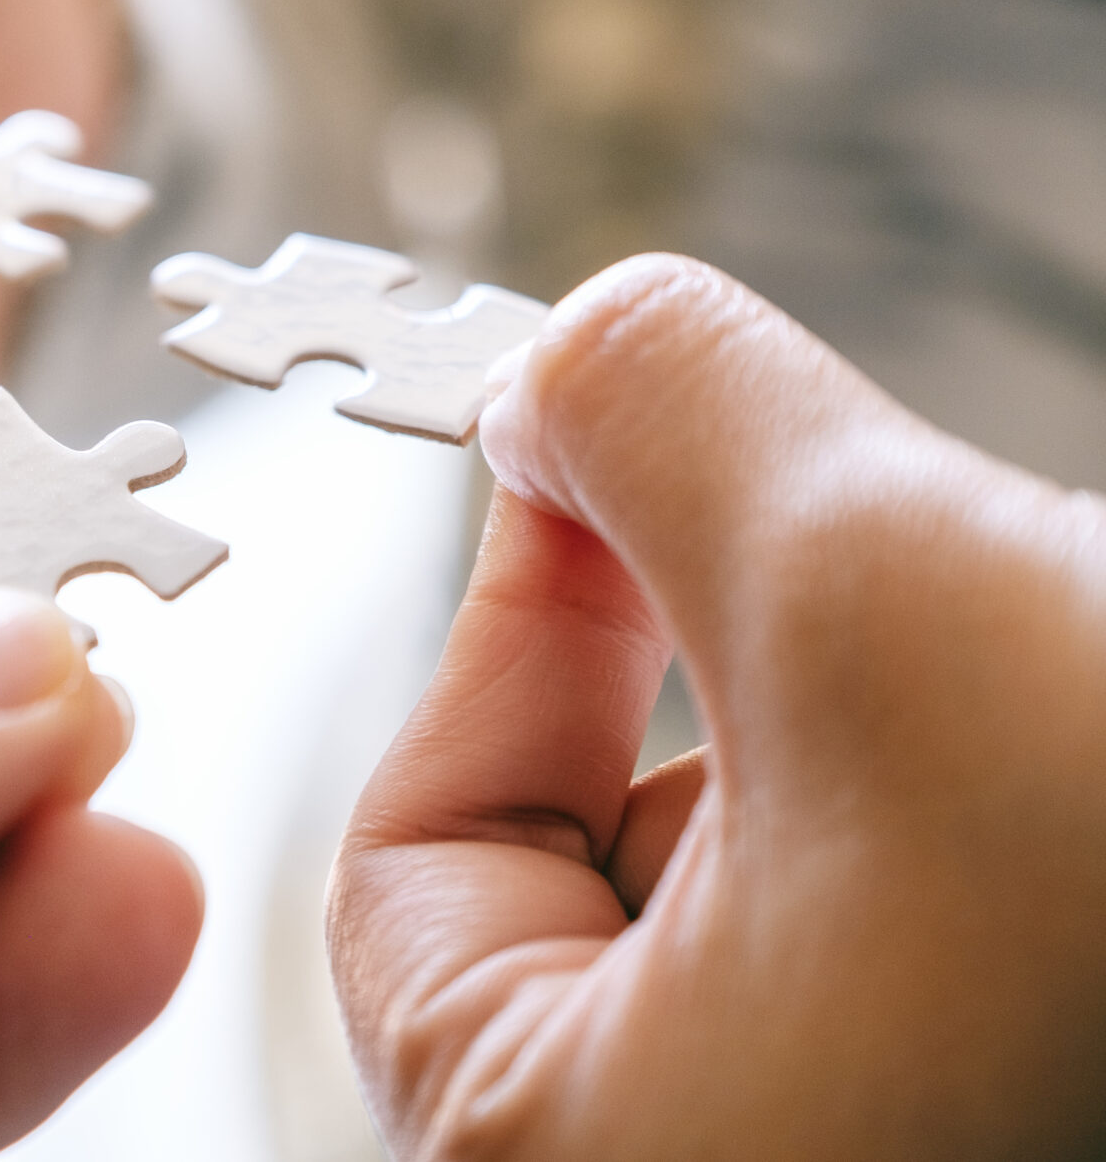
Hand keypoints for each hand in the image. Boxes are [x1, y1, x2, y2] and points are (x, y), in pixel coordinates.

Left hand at [330, 256, 1105, 1157]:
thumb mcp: (873, 562)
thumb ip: (654, 412)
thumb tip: (570, 363)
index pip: (408, 881)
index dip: (495, 640)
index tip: (579, 475)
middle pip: (604, 890)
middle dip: (725, 684)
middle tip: (846, 551)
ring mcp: (896, 1155)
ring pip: (794, 911)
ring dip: (885, 732)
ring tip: (1037, 691)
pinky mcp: (1018, 1110)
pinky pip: (930, 959)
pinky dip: (978, 812)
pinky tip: (1078, 736)